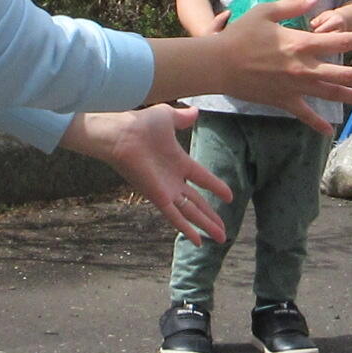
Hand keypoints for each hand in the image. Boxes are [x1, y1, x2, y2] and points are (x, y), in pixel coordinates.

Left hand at [66, 105, 230, 241]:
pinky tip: (198, 241)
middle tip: (224, 229)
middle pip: (197, 202)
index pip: (202, 178)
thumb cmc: (141, 124)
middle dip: (211, 216)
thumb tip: (196, 111)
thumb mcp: (167, 117)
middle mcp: (173, 180)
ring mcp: (166, 191)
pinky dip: (187, 229)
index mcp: (178, 161)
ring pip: (191, 213)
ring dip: (206, 225)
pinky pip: (176, 217)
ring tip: (221, 238)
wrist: (122, 134)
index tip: (229, 196)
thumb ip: (182, 118)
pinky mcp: (158, 198)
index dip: (216, 186)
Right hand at [217, 0, 351, 133]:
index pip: (335, 41)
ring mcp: (294, 87)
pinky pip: (303, 113)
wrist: (218, 64)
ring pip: (329, 94)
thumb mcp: (265, 12)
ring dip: (351, 97)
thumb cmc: (240, 35)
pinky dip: (316, 123)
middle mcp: (302, 68)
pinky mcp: (282, 100)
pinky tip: (329, 129)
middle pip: (341, 73)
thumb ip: (293, 6)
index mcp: (299, 44)